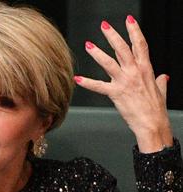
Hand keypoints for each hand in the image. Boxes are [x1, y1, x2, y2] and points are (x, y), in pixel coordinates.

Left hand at [75, 16, 172, 152]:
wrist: (152, 122)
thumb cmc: (155, 108)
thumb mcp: (160, 90)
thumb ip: (159, 81)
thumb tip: (162, 77)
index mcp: (146, 68)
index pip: (140, 44)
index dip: (134, 31)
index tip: (129, 20)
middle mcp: (135, 72)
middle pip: (123, 48)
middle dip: (113, 35)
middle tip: (104, 26)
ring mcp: (125, 81)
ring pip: (109, 63)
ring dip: (98, 53)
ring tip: (88, 45)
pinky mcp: (116, 93)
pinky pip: (99, 86)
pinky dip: (87, 82)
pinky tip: (78, 79)